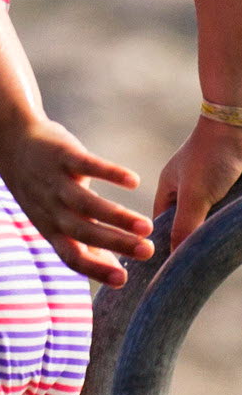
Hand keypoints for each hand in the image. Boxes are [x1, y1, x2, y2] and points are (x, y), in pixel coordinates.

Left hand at [0, 118, 152, 285]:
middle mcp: (50, 208)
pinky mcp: (62, 155)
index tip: (123, 282)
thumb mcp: (56, 219)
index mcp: (51, 228)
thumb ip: (87, 245)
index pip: (70, 256)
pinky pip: (86, 165)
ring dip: (117, 216)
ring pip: (86, 203)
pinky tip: (134, 182)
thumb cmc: (41, 188)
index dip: (94, 269)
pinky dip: (109, 173)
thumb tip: (117, 275)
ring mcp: (55, 181)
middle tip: (147, 252)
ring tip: (147, 226)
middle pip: (82, 231)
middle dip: (115, 243)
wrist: (9, 142)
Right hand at [152, 115, 241, 258]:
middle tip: (196, 267)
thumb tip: (176, 257)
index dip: (164, 243)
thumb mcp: (194, 196)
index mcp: (169, 190)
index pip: (161, 224)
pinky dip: (227, 223)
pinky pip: (226, 214)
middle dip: (191, 241)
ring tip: (216, 255)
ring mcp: (212, 190)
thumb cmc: (211, 157)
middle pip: (186, 224)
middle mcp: (188, 190)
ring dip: (213, 232)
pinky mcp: (232, 190)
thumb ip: (185, 226)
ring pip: (209, 220)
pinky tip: (230, 235)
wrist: (241, 127)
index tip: (170, 267)